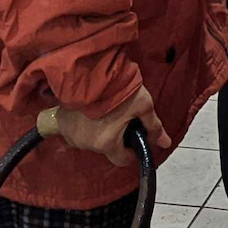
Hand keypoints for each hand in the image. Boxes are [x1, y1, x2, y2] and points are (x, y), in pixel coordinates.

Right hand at [48, 86, 170, 166]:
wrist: (90, 68)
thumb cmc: (119, 88)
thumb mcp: (142, 105)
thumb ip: (153, 126)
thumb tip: (166, 143)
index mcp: (107, 143)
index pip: (122, 160)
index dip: (130, 150)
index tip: (133, 136)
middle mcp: (87, 145)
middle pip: (105, 147)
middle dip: (114, 137)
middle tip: (119, 117)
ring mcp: (71, 135)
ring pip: (89, 139)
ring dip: (96, 130)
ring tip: (103, 111)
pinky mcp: (61, 123)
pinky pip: (74, 131)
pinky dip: (82, 124)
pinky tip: (88, 110)